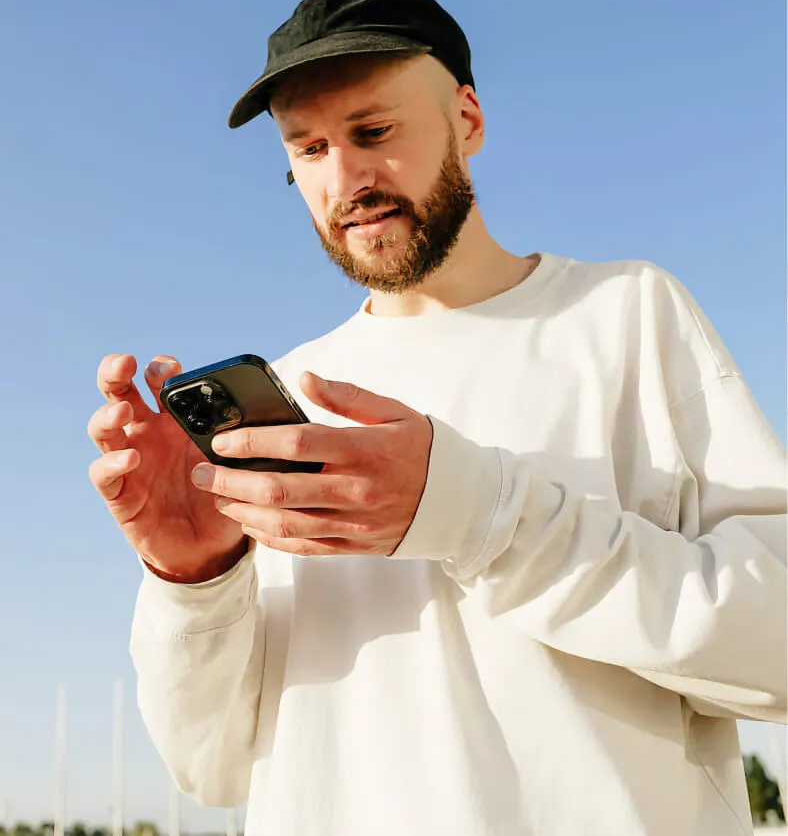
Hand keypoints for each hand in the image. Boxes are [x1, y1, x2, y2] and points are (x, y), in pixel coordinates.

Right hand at [87, 354, 248, 581]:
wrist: (210, 545)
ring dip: (108, 414)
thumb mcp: (236, 458)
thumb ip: (242, 433)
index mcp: (174, 417)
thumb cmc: (223, 491)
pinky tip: (131, 458)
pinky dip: (112, 463)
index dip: (159, 369)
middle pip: (118, 392)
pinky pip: (104, 474)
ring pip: (103, 428)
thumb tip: (269, 406)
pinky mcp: (120, 493)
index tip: (172, 368)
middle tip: (126, 364)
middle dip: (115, 372)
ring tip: (124, 410)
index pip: (156, 381)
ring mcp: (129, 460)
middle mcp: (146, 433)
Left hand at [190, 372, 432, 556]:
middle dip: (231, 480)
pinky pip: (302, 547)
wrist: (458, 500)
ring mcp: (353, 522)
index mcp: (364, 450)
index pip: (298, 444)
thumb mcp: (393, 412)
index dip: (253, 441)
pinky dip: (270, 538)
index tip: (222, 439)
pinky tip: (250, 524)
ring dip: (242, 512)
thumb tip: (305, 379)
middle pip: (279, 489)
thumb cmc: (422, 449)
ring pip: (285, 524)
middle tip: (201, 471)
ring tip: (218, 497)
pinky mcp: (352, 545)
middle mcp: (355, 490)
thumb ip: (347, 396)